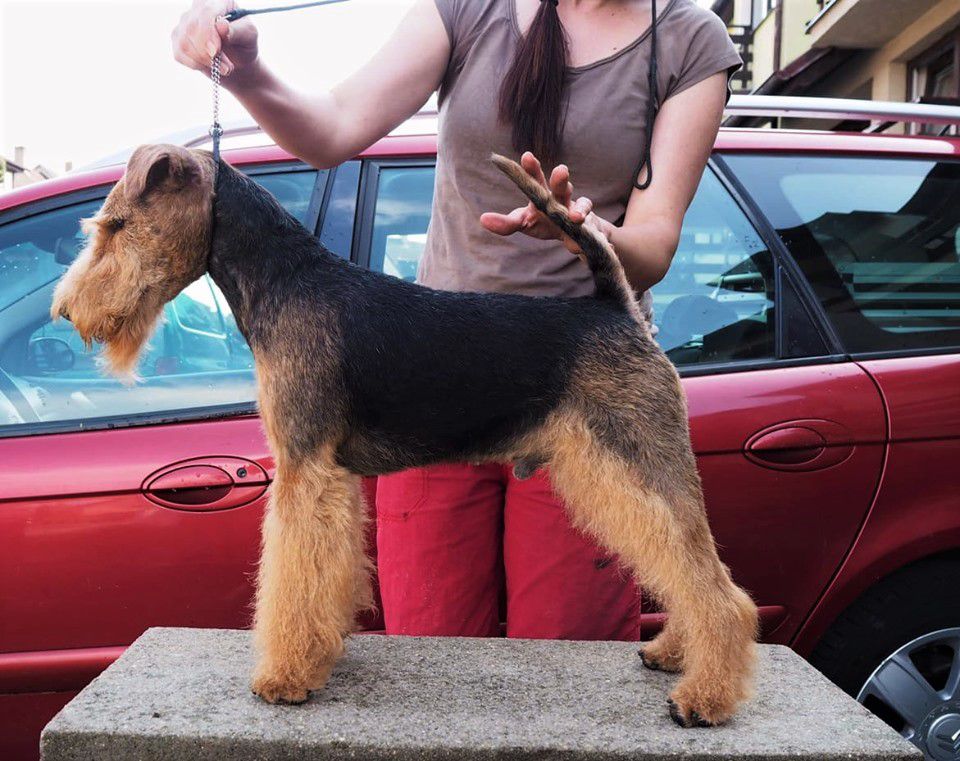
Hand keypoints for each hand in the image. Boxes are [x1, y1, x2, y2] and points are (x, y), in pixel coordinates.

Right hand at [172, 0, 258, 78]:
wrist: (238, 58)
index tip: (215, 52)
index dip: (208, 33)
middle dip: (208, 54)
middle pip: (192, 28)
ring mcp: (185, 22)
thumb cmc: (245, 43)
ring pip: (184, 43)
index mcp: (218, 1)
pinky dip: (196, 65)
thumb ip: (238, 30)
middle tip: (227, 68)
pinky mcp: (178, 38)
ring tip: (224, 69)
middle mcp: (198, 7)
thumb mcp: (249, 36)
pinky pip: (180, 53)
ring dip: (204, 62)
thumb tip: (222, 26)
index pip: (205, 12)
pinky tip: (209, 66)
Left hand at [480, 151, 600, 255]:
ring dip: (579, 209)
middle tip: (561, 170)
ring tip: (575, 217)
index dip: (532, 168)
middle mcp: (561, 197)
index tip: (526, 156)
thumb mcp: (523, 222)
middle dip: (561, 179)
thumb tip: (483, 219)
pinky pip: (588, 230)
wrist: (573, 235)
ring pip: (581, 205)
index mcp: (543, 194)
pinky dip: (581, 238)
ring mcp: (577, 211)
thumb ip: (505, 223)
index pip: (536, 178)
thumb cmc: (544, 222)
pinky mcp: (589, 227)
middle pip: (561, 185)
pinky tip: (574, 246)